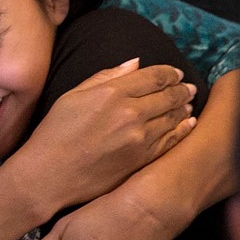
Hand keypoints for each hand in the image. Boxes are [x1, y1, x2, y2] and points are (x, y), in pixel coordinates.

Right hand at [5, 61, 195, 213]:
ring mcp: (139, 139)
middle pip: (168, 96)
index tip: (175, 73)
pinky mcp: (142, 160)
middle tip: (189, 87)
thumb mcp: (72, 96)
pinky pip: (170, 141)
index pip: (153, 76)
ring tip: (189, 103)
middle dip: (181, 89)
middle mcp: (130, 114)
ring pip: (173, 117)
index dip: (169, 73)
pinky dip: (183, 130)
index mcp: (111, 93)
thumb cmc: (55, 133)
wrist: (50, 175)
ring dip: (184, 108)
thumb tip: (135, 63)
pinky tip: (188, 124)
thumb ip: (105, 76)